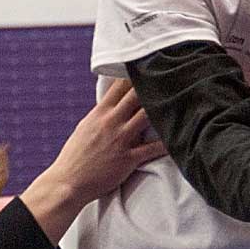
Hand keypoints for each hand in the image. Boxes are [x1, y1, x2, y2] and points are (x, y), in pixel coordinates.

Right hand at [21, 79, 166, 239]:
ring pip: (147, 116)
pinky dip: (167, 143)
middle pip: (137, 94)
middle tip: (171, 77)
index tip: (149, 66)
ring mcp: (120, 140)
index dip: (135, 73)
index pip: (119, 85)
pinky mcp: (128, 159)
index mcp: (99, 113)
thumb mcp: (85, 128)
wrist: (68, 183)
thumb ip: (100, 115)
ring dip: (163, 109)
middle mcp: (111, 122)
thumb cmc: (75, 156)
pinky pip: (152, 149)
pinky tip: (181, 137)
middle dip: (153, 85)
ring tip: (180, 101)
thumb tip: (110, 103)